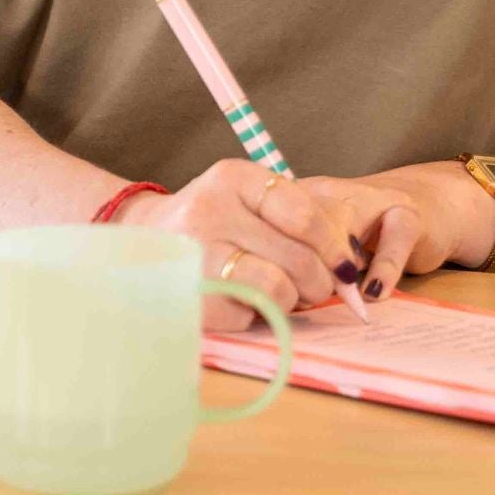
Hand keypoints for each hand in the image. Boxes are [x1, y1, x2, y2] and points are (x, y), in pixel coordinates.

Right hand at [118, 159, 369, 331]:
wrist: (144, 240)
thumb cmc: (215, 220)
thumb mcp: (248, 198)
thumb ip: (297, 219)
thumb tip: (350, 268)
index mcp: (233, 179)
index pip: (303, 214)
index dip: (334, 245)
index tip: (346, 265)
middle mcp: (210, 212)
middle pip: (298, 257)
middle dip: (321, 281)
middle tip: (318, 287)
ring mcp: (195, 257)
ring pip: (279, 289)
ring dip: (293, 299)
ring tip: (284, 292)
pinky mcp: (189, 298)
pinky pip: (250, 315)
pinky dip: (258, 314)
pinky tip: (245, 301)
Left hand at [290, 162, 494, 301]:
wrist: (429, 208)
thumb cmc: (365, 240)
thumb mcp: (325, 252)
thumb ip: (298, 272)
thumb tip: (267, 308)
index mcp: (302, 198)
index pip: (272, 223)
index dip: (271, 258)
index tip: (273, 291)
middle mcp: (331, 191)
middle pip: (300, 223)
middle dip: (299, 264)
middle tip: (302, 299)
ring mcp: (371, 197)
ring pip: (340, 224)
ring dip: (334, 266)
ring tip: (334, 296)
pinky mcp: (408, 212)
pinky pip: (392, 237)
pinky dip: (383, 268)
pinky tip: (374, 292)